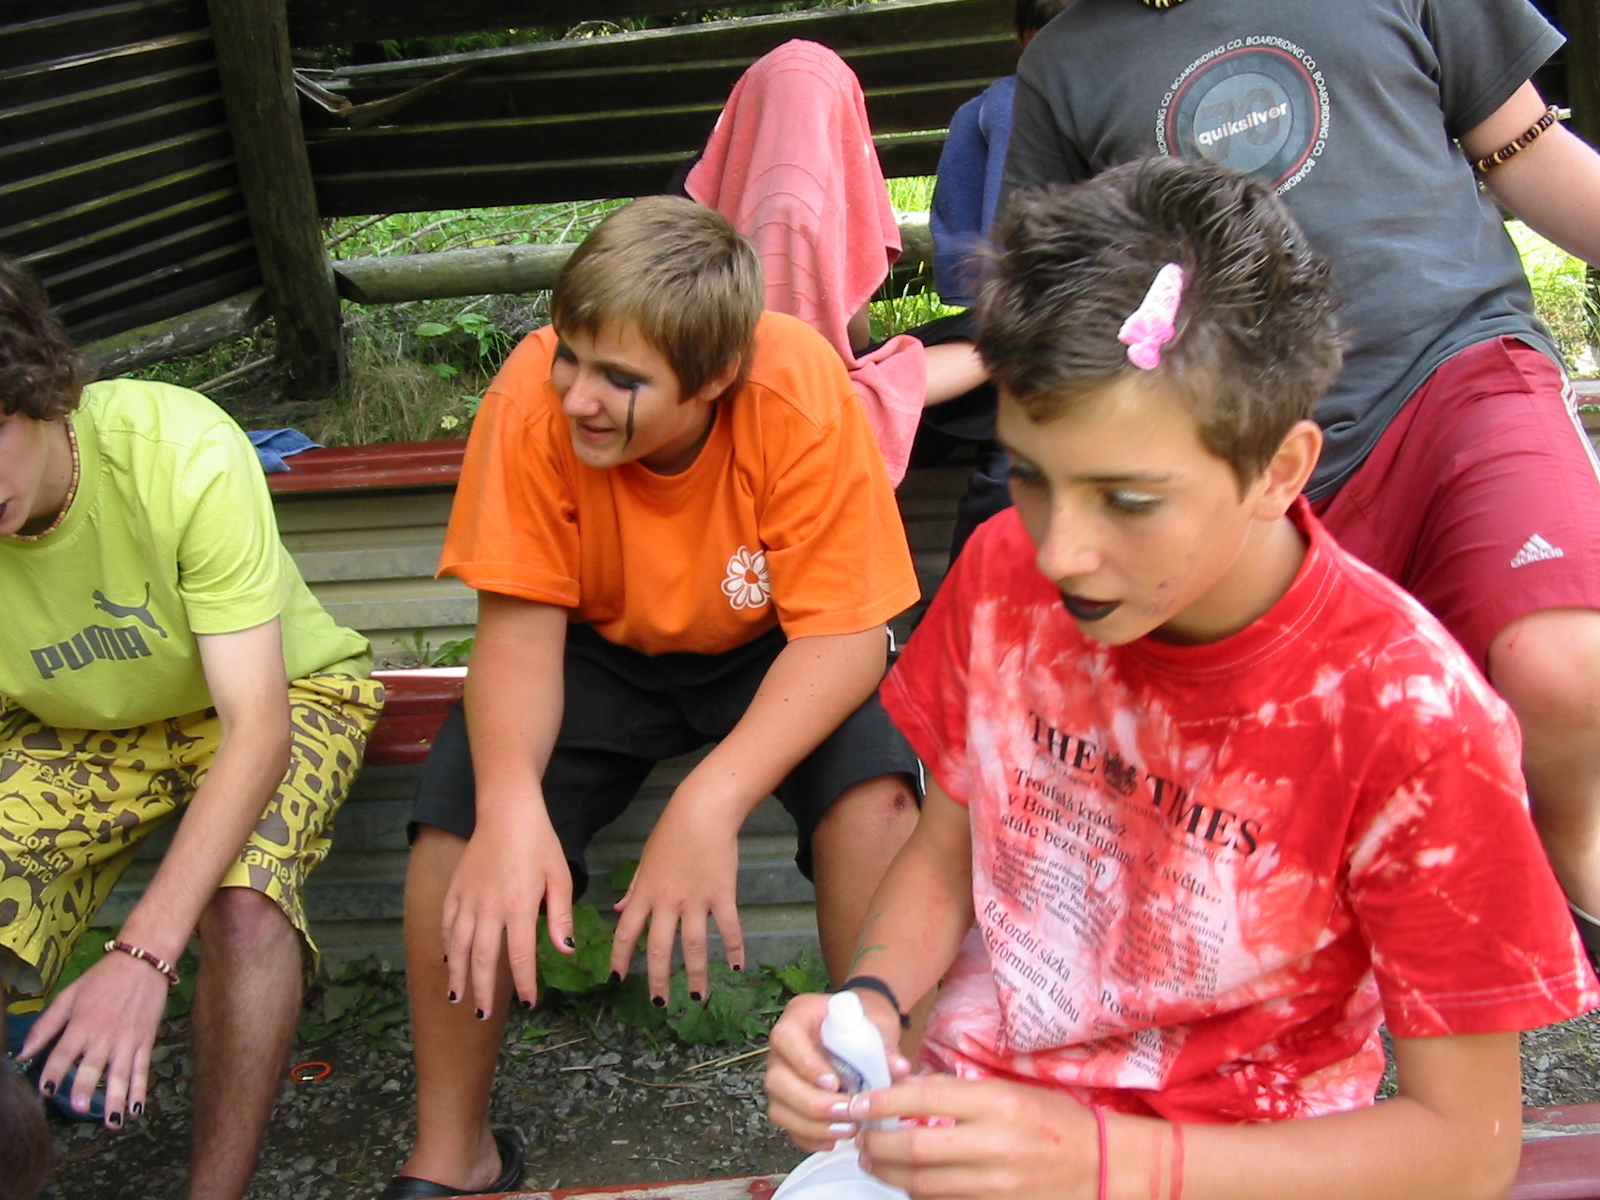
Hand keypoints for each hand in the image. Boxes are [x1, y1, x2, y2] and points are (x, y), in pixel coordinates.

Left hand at [21, 951, 170, 1128]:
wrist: (142, 962)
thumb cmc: (101, 979)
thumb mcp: (68, 995)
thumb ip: (45, 1025)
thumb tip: (22, 1053)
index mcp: (82, 1023)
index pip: (64, 1052)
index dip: (54, 1071)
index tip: (45, 1090)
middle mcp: (104, 1035)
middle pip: (93, 1065)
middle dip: (84, 1087)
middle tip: (78, 1108)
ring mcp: (127, 1039)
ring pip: (120, 1073)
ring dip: (116, 1098)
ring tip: (112, 1122)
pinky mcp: (146, 1040)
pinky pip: (142, 1069)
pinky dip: (141, 1089)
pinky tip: (137, 1109)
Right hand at [442, 810, 573, 1017]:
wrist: (507, 811)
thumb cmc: (539, 843)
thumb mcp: (560, 877)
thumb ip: (560, 917)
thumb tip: (565, 951)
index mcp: (518, 905)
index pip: (520, 956)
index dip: (524, 984)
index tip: (529, 1003)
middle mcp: (489, 906)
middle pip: (481, 958)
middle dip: (482, 991)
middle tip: (483, 1016)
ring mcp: (467, 898)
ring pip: (456, 946)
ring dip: (457, 975)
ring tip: (457, 999)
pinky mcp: (455, 889)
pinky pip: (446, 924)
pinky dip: (446, 946)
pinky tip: (448, 961)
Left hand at [609, 798, 742, 1002]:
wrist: (703, 810)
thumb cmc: (672, 831)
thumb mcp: (646, 859)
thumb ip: (633, 888)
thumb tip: (618, 909)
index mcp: (645, 892)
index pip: (627, 932)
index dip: (620, 958)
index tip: (617, 979)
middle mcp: (667, 900)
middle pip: (658, 948)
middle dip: (657, 979)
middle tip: (659, 1003)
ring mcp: (695, 899)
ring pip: (694, 946)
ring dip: (696, 974)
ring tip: (699, 996)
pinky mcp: (722, 894)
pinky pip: (728, 927)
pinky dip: (734, 948)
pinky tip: (737, 966)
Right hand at [765, 990, 911, 1150]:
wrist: (860, 1032)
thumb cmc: (862, 1024)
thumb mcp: (875, 1026)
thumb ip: (884, 1048)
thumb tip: (900, 1069)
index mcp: (800, 1016)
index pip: (786, 1038)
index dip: (805, 1064)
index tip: (834, 1083)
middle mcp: (782, 1049)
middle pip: (777, 1080)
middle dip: (812, 1104)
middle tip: (847, 1111)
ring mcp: (782, 1077)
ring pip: (779, 1108)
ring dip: (812, 1126)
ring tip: (848, 1129)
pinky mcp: (787, 1102)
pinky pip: (788, 1126)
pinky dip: (809, 1137)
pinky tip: (834, 1139)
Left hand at [850, 1076, 1098, 1199]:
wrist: (1101, 1165)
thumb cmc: (1053, 1119)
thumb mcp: (1008, 1089)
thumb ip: (958, 1090)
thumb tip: (906, 1088)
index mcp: (996, 1102)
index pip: (923, 1098)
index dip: (882, 1102)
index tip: (858, 1103)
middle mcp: (994, 1143)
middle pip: (915, 1149)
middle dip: (876, 1146)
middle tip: (859, 1140)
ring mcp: (996, 1183)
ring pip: (923, 1185)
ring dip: (888, 1174)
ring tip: (872, 1163)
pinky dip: (917, 1194)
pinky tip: (906, 1184)